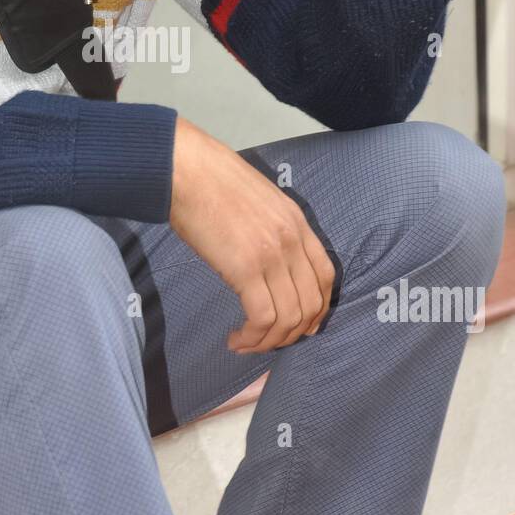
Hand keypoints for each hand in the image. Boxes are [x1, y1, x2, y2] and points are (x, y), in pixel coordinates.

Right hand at [169, 117, 335, 352]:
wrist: (187, 170)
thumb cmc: (211, 182)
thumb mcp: (259, 201)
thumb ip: (272, 229)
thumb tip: (266, 263)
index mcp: (298, 222)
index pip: (326, 276)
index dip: (318, 308)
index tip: (301, 325)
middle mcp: (292, 240)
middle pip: (311, 303)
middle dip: (292, 333)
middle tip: (268, 341)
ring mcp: (272, 255)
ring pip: (289, 317)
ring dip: (269, 341)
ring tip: (246, 344)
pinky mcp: (246, 268)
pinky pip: (263, 318)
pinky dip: (253, 337)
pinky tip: (236, 338)